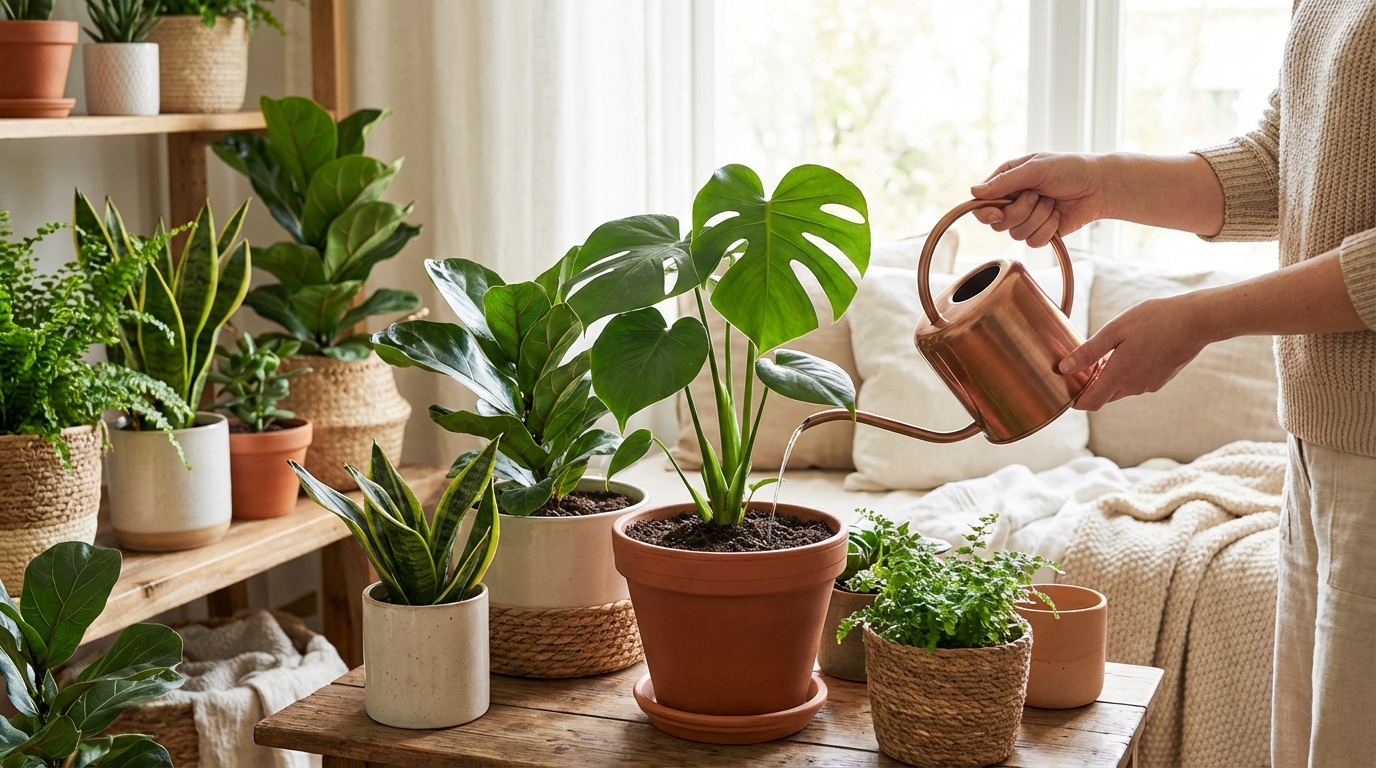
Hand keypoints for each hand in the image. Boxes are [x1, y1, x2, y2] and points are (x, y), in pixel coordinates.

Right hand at [970, 153, 1111, 247]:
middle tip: (1037, 195)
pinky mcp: (1041, 233)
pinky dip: (1048, 229)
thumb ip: (1005, 181)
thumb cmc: (1070, 169)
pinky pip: (1033, 242)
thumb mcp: (1036, 168)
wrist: (1099, 186)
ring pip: (1016, 234)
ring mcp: (1026, 219)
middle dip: (1020, 211)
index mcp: (1007, 182)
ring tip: (1052, 203)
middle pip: (997, 223)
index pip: (981, 204)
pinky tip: (1058, 216)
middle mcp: (1013, 201)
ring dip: (1038, 218)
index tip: (1000, 211)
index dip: (986, 212)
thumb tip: (973, 193)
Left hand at [1059, 294, 1212, 410]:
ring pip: (1121, 389)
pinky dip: (1127, 373)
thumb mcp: (1115, 330)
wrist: (1197, 320)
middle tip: (1087, 360)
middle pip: (1104, 396)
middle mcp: (1135, 387)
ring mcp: (1150, 385)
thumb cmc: (1155, 320)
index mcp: (1120, 376)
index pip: (1090, 404)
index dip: (1075, 399)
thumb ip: (1088, 352)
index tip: (1068, 384)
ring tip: (1110, 350)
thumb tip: (1064, 369)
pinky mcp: (1161, 379)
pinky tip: (1131, 349)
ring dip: (1110, 377)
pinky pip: (1136, 382)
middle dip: (1092, 384)